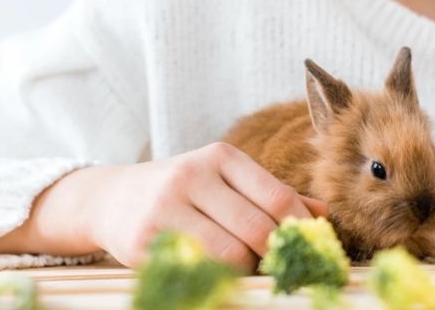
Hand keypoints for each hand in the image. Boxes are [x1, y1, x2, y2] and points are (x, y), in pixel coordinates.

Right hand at [90, 142, 327, 271]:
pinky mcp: (145, 240)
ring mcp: (165, 208)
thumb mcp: (226, 181)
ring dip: (247, 268)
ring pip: (231, 254)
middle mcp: (191, 176)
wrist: (112, 199)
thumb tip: (322, 214)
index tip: (306, 243)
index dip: (299, 227)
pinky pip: (199, 269)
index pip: (276, 196)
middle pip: (257, 228)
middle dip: (275, 252)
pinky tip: (218, 271)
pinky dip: (218, 277)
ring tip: (246, 266)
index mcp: (219, 156)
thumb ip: (273, 195)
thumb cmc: (185, 192)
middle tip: (279, 263)